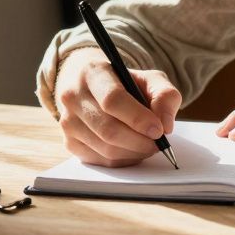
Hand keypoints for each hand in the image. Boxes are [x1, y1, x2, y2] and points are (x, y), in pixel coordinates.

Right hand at [53, 48, 181, 166]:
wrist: (92, 86)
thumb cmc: (124, 83)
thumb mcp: (149, 78)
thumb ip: (164, 95)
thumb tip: (166, 125)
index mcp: (93, 73)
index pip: (112, 99)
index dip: (138, 118)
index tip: (159, 130)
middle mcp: (73, 96)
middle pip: (108, 129)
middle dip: (140, 141)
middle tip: (159, 143)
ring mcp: (68, 121)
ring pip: (105, 149)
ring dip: (134, 153)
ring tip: (149, 145)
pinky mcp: (70, 142)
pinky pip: (101, 161)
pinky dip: (123, 160)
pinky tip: (133, 149)